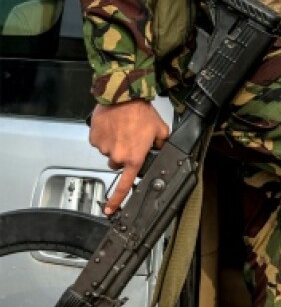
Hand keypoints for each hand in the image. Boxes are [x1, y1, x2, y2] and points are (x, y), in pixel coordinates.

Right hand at [89, 99, 169, 214]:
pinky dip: (105, 135)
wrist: (123, 97)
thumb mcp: (160, 129)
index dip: (117, 199)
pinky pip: (99, 141)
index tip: (110, 209)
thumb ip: (160, 144)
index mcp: (134, 158)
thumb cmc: (141, 112)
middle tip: (130, 139)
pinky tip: (113, 125)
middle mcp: (116, 156)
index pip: (124, 184)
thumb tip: (159, 149)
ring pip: (108, 151)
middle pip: (117, 163)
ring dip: (115, 143)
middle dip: (123, 154)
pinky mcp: (94, 138)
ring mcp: (103, 148)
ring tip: (123, 128)